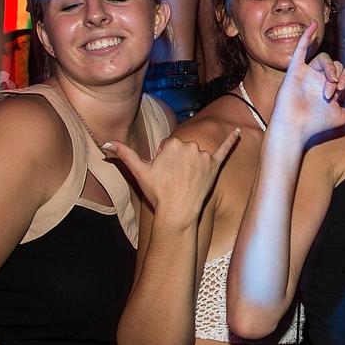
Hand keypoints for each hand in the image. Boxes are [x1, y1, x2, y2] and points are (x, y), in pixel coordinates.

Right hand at [104, 129, 239, 226]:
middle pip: (184, 149)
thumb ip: (124, 154)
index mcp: (173, 143)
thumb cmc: (157, 192)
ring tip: (187, 182)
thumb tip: (105, 143)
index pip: (169, 146)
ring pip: (197, 154)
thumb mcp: (139, 171)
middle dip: (179, 161)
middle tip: (174, 180)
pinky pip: (225, 149)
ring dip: (194, 165)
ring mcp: (204, 155)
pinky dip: (232, 140)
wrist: (177, 212)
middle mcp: (191, 145)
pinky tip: (239, 132)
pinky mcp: (215, 165)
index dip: (165, 160)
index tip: (164, 174)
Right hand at [269, 23, 344, 144]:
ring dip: (329, 69)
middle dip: (339, 75)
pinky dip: (306, 36)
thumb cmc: (315, 123)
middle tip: (337, 88)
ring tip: (329, 83)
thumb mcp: (340, 117)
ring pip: (323, 58)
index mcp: (329, 86)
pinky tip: (313, 26)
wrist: (295, 127)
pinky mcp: (295, 71)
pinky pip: (301, 49)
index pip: (344, 71)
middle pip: (335, 64)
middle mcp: (319, 78)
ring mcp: (307, 73)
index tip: (343, 90)